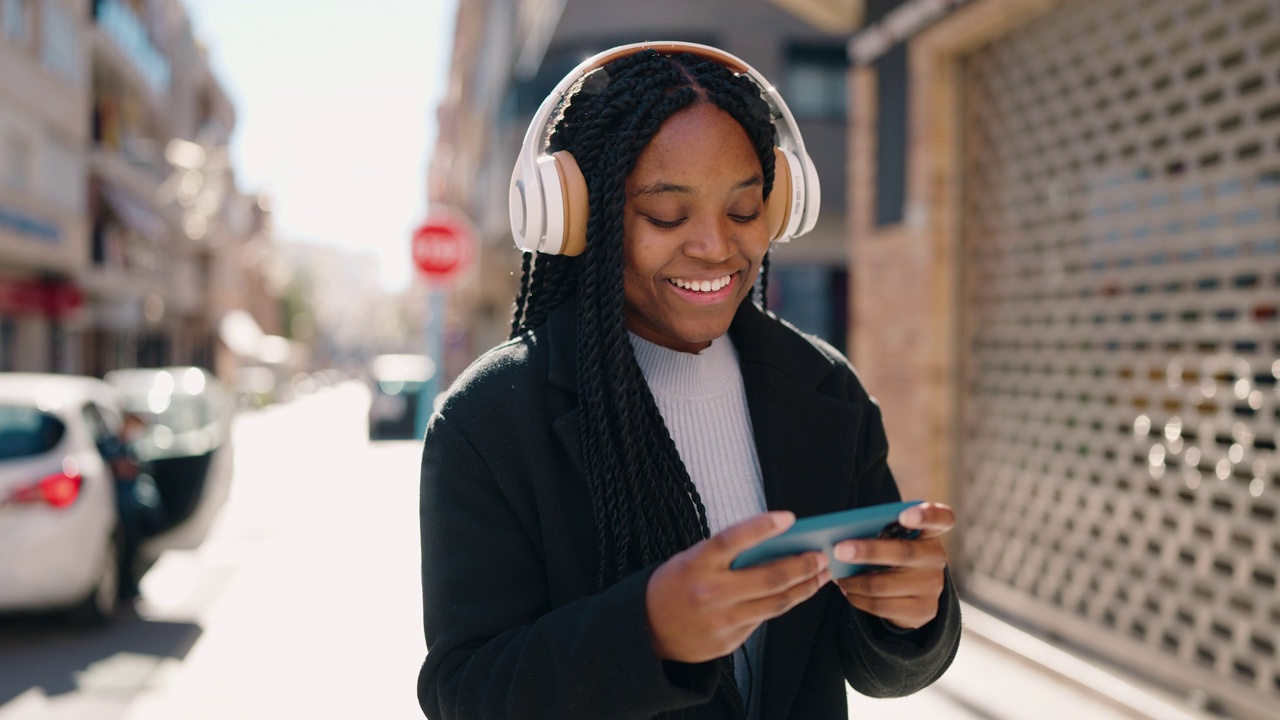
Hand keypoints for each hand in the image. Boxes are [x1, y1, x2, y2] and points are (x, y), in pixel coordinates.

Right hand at [646, 511, 830, 662]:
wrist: (647, 631)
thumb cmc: (674, 586)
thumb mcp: (689, 560)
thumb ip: (725, 555)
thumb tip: (773, 546)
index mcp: (695, 564)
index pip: (732, 539)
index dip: (761, 527)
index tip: (789, 518)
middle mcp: (709, 592)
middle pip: (768, 578)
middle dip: (802, 566)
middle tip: (821, 555)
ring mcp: (721, 620)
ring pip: (775, 603)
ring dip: (804, 587)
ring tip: (821, 574)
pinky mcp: (729, 641)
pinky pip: (763, 619)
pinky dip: (783, 604)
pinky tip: (797, 593)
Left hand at [831, 502, 954, 629]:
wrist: (915, 593)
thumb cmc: (896, 555)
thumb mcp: (896, 539)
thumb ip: (881, 531)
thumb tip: (843, 537)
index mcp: (931, 532)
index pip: (941, 519)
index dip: (925, 515)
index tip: (904, 514)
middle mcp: (936, 557)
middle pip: (903, 553)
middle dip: (867, 551)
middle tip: (838, 550)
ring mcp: (932, 586)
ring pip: (884, 584)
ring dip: (854, 581)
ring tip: (838, 576)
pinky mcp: (922, 610)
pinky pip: (882, 605)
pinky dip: (858, 598)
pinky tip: (848, 591)